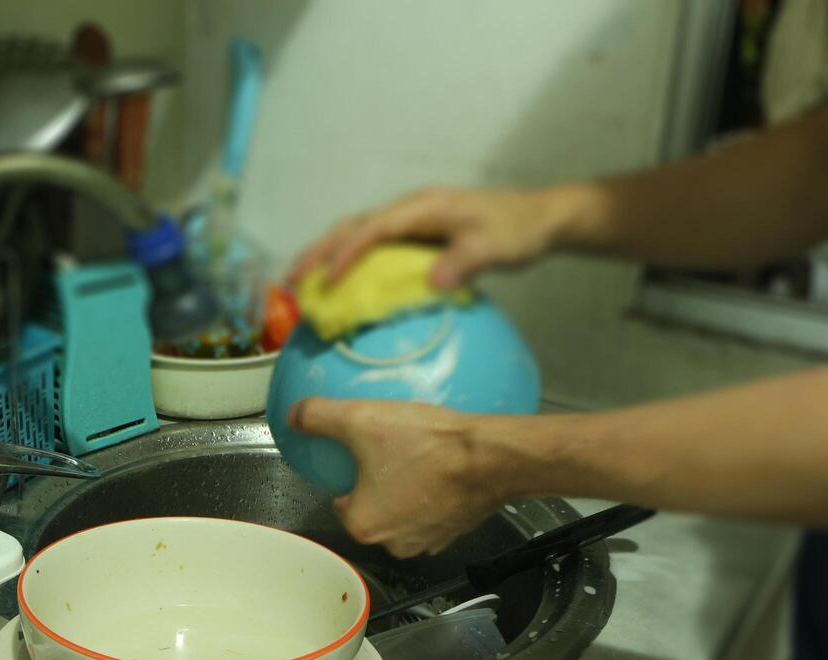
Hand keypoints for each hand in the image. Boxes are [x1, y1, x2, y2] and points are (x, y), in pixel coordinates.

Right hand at [289, 186, 566, 287]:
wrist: (538, 219)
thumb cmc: (517, 229)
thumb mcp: (496, 247)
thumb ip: (464, 262)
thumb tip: (430, 283)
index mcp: (423, 207)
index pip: (374, 228)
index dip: (346, 253)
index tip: (326, 280)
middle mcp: (410, 209)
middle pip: (352, 226)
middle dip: (318, 252)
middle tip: (289, 280)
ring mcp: (410, 221)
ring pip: (356, 234)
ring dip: (326, 255)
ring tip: (299, 283)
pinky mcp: (414, 235)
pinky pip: (371, 247)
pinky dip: (348, 262)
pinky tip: (336, 285)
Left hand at [290, 398, 507, 557]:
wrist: (493, 458)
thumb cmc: (427, 446)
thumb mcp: (361, 420)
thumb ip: (319, 417)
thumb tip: (294, 414)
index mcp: (364, 524)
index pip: (339, 502)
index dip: (345, 476)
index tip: (358, 453)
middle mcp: (394, 542)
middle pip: (372, 509)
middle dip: (376, 484)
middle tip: (386, 450)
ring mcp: (428, 541)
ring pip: (403, 512)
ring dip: (405, 490)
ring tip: (413, 455)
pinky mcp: (455, 531)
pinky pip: (434, 510)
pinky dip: (433, 493)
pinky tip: (440, 466)